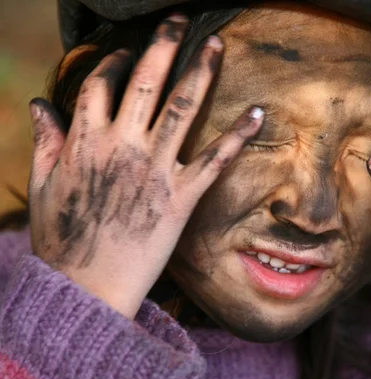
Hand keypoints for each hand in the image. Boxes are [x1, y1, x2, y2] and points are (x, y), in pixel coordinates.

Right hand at [28, 15, 263, 319]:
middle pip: (144, 82)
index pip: (99, 86)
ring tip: (216, 44)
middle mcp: (122, 147)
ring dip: (200, 71)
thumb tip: (40, 105)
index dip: (112, 65)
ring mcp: (155, 171)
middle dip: (162, 46)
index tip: (123, 55)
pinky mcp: (182, 198)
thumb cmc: (62, 242)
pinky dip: (238, 135)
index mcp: (84, 142)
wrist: (87, 288)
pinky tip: (258, 112)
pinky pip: (215, 160)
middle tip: (179, 20)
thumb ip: (46, 142)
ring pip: (181, 108)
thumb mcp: (43, 188)